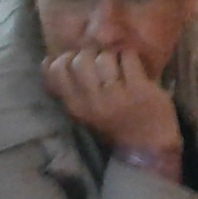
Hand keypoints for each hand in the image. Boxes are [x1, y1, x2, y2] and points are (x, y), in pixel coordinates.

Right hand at [42, 48, 180, 155]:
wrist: (149, 144)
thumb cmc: (114, 122)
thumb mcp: (84, 111)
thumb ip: (67, 89)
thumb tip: (48, 60)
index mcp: (76, 108)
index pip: (56, 70)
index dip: (65, 58)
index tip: (76, 61)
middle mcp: (93, 103)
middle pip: (80, 60)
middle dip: (90, 54)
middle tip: (99, 62)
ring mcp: (117, 96)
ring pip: (104, 56)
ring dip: (112, 55)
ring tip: (117, 65)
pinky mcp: (139, 89)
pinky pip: (127, 57)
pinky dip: (130, 56)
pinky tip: (132, 66)